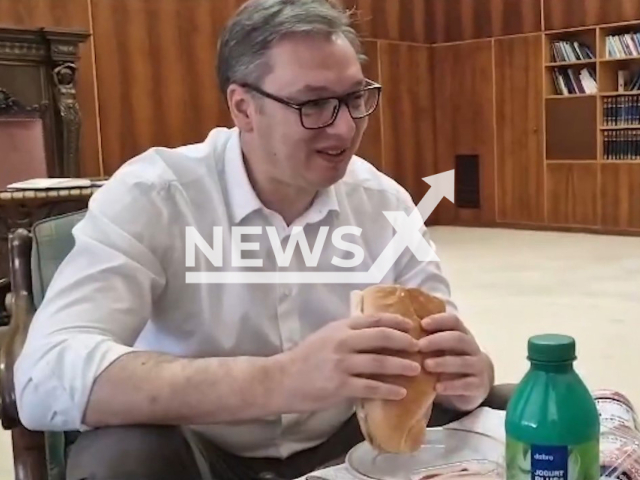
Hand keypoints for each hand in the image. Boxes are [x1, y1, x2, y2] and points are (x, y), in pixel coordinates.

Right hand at [278, 314, 422, 412]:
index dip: (397, 322)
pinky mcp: (339, 385)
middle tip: (419, 348)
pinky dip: (388, 389)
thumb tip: (375, 332)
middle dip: (405, 342)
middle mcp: (343, 341)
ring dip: (402, 366)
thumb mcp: (326, 336)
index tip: (413, 326)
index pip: (375, 319)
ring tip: (416, 370)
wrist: (281, 379)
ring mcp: (341, 363)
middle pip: (382, 337)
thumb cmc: (305, 358)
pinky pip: (370, 387)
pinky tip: (400, 393)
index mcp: (341, 327)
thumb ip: (348, 332)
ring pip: (380, 362)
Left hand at [419, 313, 493, 411]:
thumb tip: (399, 331)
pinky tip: (437, 387)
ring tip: (426, 365)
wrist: (472, 385)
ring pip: (464, 361)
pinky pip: (467, 384)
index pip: (453, 321)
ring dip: (444, 362)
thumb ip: (426, 340)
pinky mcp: (478, 386)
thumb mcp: (439, 349)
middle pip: (458, 339)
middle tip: (419, 346)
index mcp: (461, 334)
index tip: (422, 324)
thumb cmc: (448, 361)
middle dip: (438, 341)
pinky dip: (451, 385)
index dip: (438, 320)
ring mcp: (477, 367)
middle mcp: (471, 348)